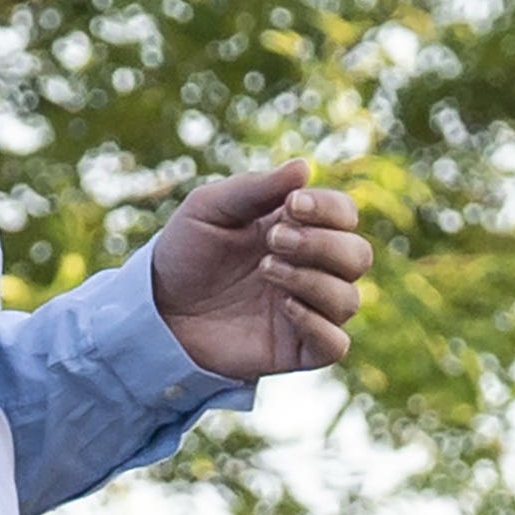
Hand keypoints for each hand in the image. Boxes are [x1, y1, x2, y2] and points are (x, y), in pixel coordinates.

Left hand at [151, 158, 372, 379]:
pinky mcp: (296, 348)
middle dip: (321, 244)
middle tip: (273, 240)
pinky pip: (335, 343)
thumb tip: (304, 167)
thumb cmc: (185, 251)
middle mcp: (311, 268)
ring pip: (349, 299)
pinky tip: (284, 307)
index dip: (330, 208)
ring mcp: (307, 309)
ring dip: (313, 281)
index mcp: (296, 229)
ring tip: (266, 269)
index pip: (344, 214)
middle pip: (358, 255)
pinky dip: (318, 324)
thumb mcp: (209, 208)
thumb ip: (255, 188)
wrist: (156, 306)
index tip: (292, 206)